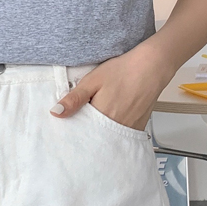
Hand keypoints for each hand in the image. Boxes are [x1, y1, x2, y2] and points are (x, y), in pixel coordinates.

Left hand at [49, 44, 174, 131]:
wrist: (151, 67)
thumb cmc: (122, 70)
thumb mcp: (92, 80)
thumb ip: (74, 99)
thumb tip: (56, 113)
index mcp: (101, 116)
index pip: (80, 133)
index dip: (73, 130)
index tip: (66, 127)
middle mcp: (115, 127)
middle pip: (94, 138)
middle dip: (85, 134)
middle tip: (80, 125)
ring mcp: (128, 129)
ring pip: (108, 138)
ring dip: (100, 134)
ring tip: (96, 121)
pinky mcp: (138, 127)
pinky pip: (121, 135)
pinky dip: (113, 132)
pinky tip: (110, 120)